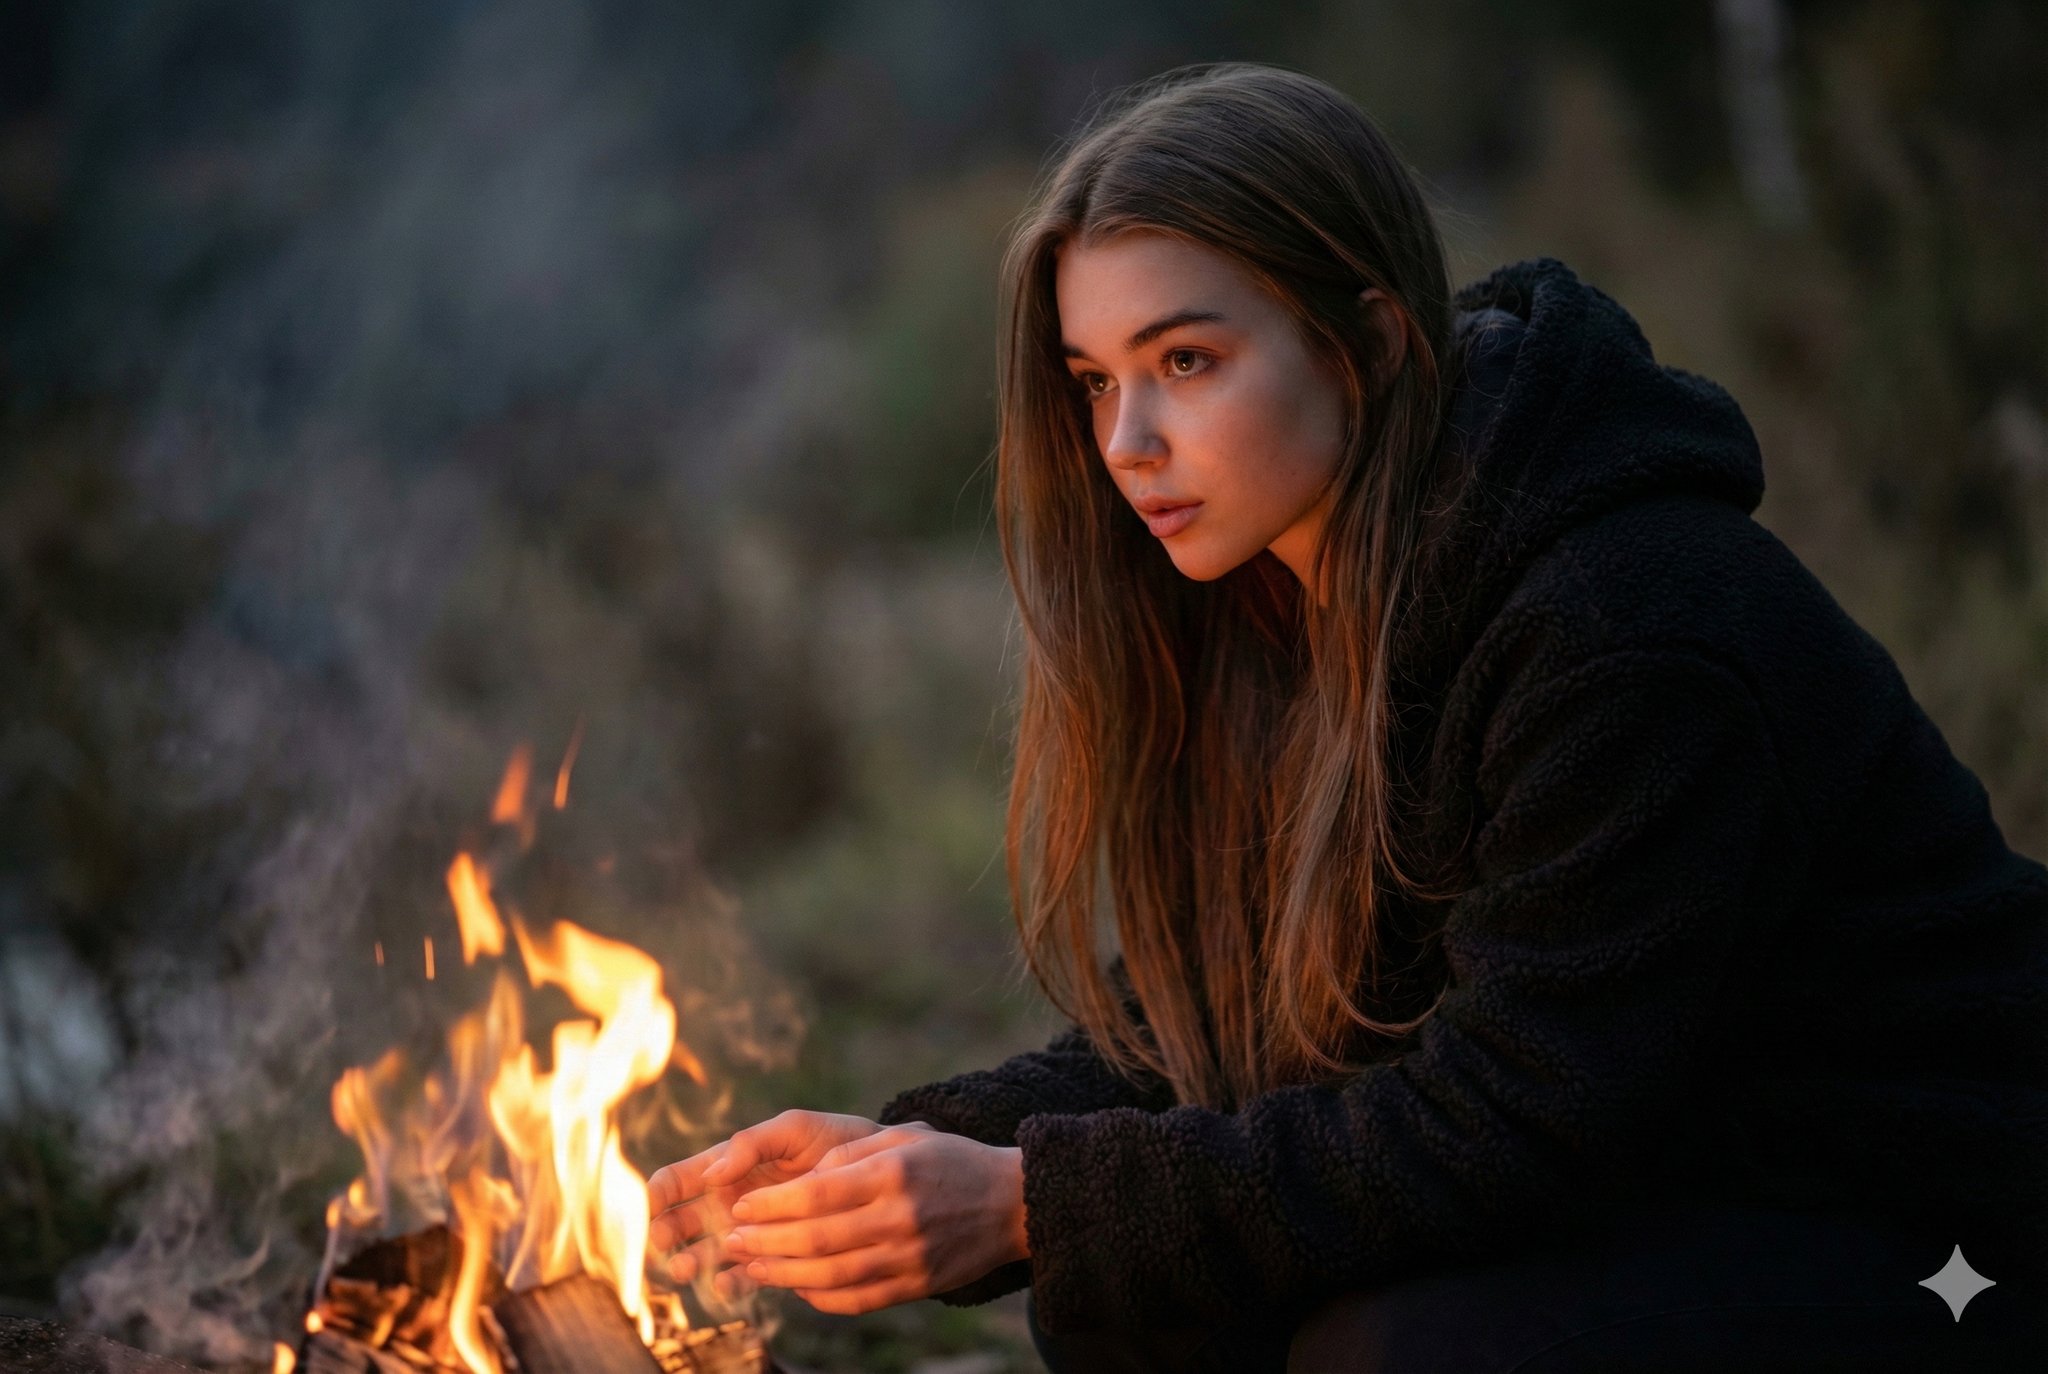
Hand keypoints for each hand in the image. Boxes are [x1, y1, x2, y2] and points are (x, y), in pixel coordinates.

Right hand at [647, 1109, 885, 1298]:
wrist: (878, 1172)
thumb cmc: (834, 1141)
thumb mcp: (793, 1129)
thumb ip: (751, 1143)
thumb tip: (710, 1174)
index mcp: (727, 1168)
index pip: (676, 1181)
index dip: (658, 1194)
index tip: (656, 1205)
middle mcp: (730, 1203)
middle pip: (680, 1223)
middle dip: (666, 1234)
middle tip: (666, 1242)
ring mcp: (748, 1232)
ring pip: (704, 1254)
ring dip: (691, 1263)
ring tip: (688, 1267)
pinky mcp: (771, 1258)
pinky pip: (741, 1276)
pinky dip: (729, 1283)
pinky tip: (727, 1283)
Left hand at [720, 1122, 1027, 1315]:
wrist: (1010, 1203)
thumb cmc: (950, 1162)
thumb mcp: (905, 1138)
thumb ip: (849, 1156)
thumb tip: (798, 1184)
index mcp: (893, 1173)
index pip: (817, 1193)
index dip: (771, 1205)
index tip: (741, 1207)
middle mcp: (900, 1217)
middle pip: (816, 1239)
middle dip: (765, 1242)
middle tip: (733, 1239)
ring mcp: (909, 1257)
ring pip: (831, 1276)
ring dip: (782, 1274)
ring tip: (752, 1266)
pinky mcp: (916, 1286)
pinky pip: (857, 1301)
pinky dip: (819, 1297)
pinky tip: (795, 1286)